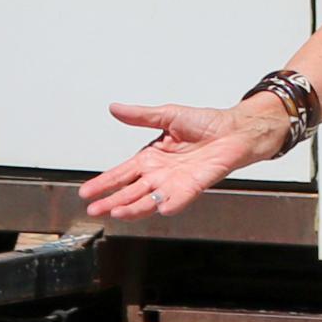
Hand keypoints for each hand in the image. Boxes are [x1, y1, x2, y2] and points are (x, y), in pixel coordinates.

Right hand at [82, 96, 287, 218]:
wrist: (235, 129)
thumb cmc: (206, 123)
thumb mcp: (168, 115)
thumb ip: (141, 116)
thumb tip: (115, 108)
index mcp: (151, 157)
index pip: (121, 173)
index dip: (104, 183)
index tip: (86, 193)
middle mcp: (160, 173)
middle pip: (130, 192)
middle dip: (111, 201)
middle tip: (93, 210)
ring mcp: (176, 182)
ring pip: (149, 199)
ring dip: (132, 207)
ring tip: (115, 212)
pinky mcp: (195, 185)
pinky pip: (180, 198)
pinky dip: (171, 203)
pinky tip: (160, 208)